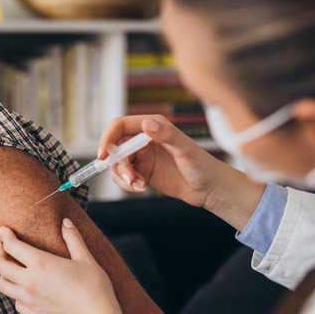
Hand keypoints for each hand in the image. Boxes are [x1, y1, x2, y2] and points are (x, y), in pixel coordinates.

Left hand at [0, 219, 124, 313]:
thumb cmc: (95, 289)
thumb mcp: (86, 259)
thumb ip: (73, 238)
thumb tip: (66, 222)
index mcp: (41, 263)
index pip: (12, 245)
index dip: (5, 235)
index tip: (4, 230)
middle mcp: (29, 282)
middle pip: (0, 265)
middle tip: (1, 246)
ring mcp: (29, 301)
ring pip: (3, 285)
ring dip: (4, 274)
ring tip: (10, 268)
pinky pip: (16, 302)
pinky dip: (16, 293)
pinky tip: (24, 289)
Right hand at [99, 115, 264, 228]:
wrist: (210, 189)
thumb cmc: (203, 165)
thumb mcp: (185, 149)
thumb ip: (166, 135)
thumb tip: (146, 124)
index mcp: (152, 126)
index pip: (120, 126)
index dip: (107, 138)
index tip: (103, 155)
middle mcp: (143, 139)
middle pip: (115, 147)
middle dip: (117, 163)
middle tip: (130, 177)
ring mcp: (141, 157)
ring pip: (116, 164)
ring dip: (122, 176)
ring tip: (139, 185)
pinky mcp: (142, 172)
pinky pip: (123, 177)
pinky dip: (127, 184)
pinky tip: (141, 188)